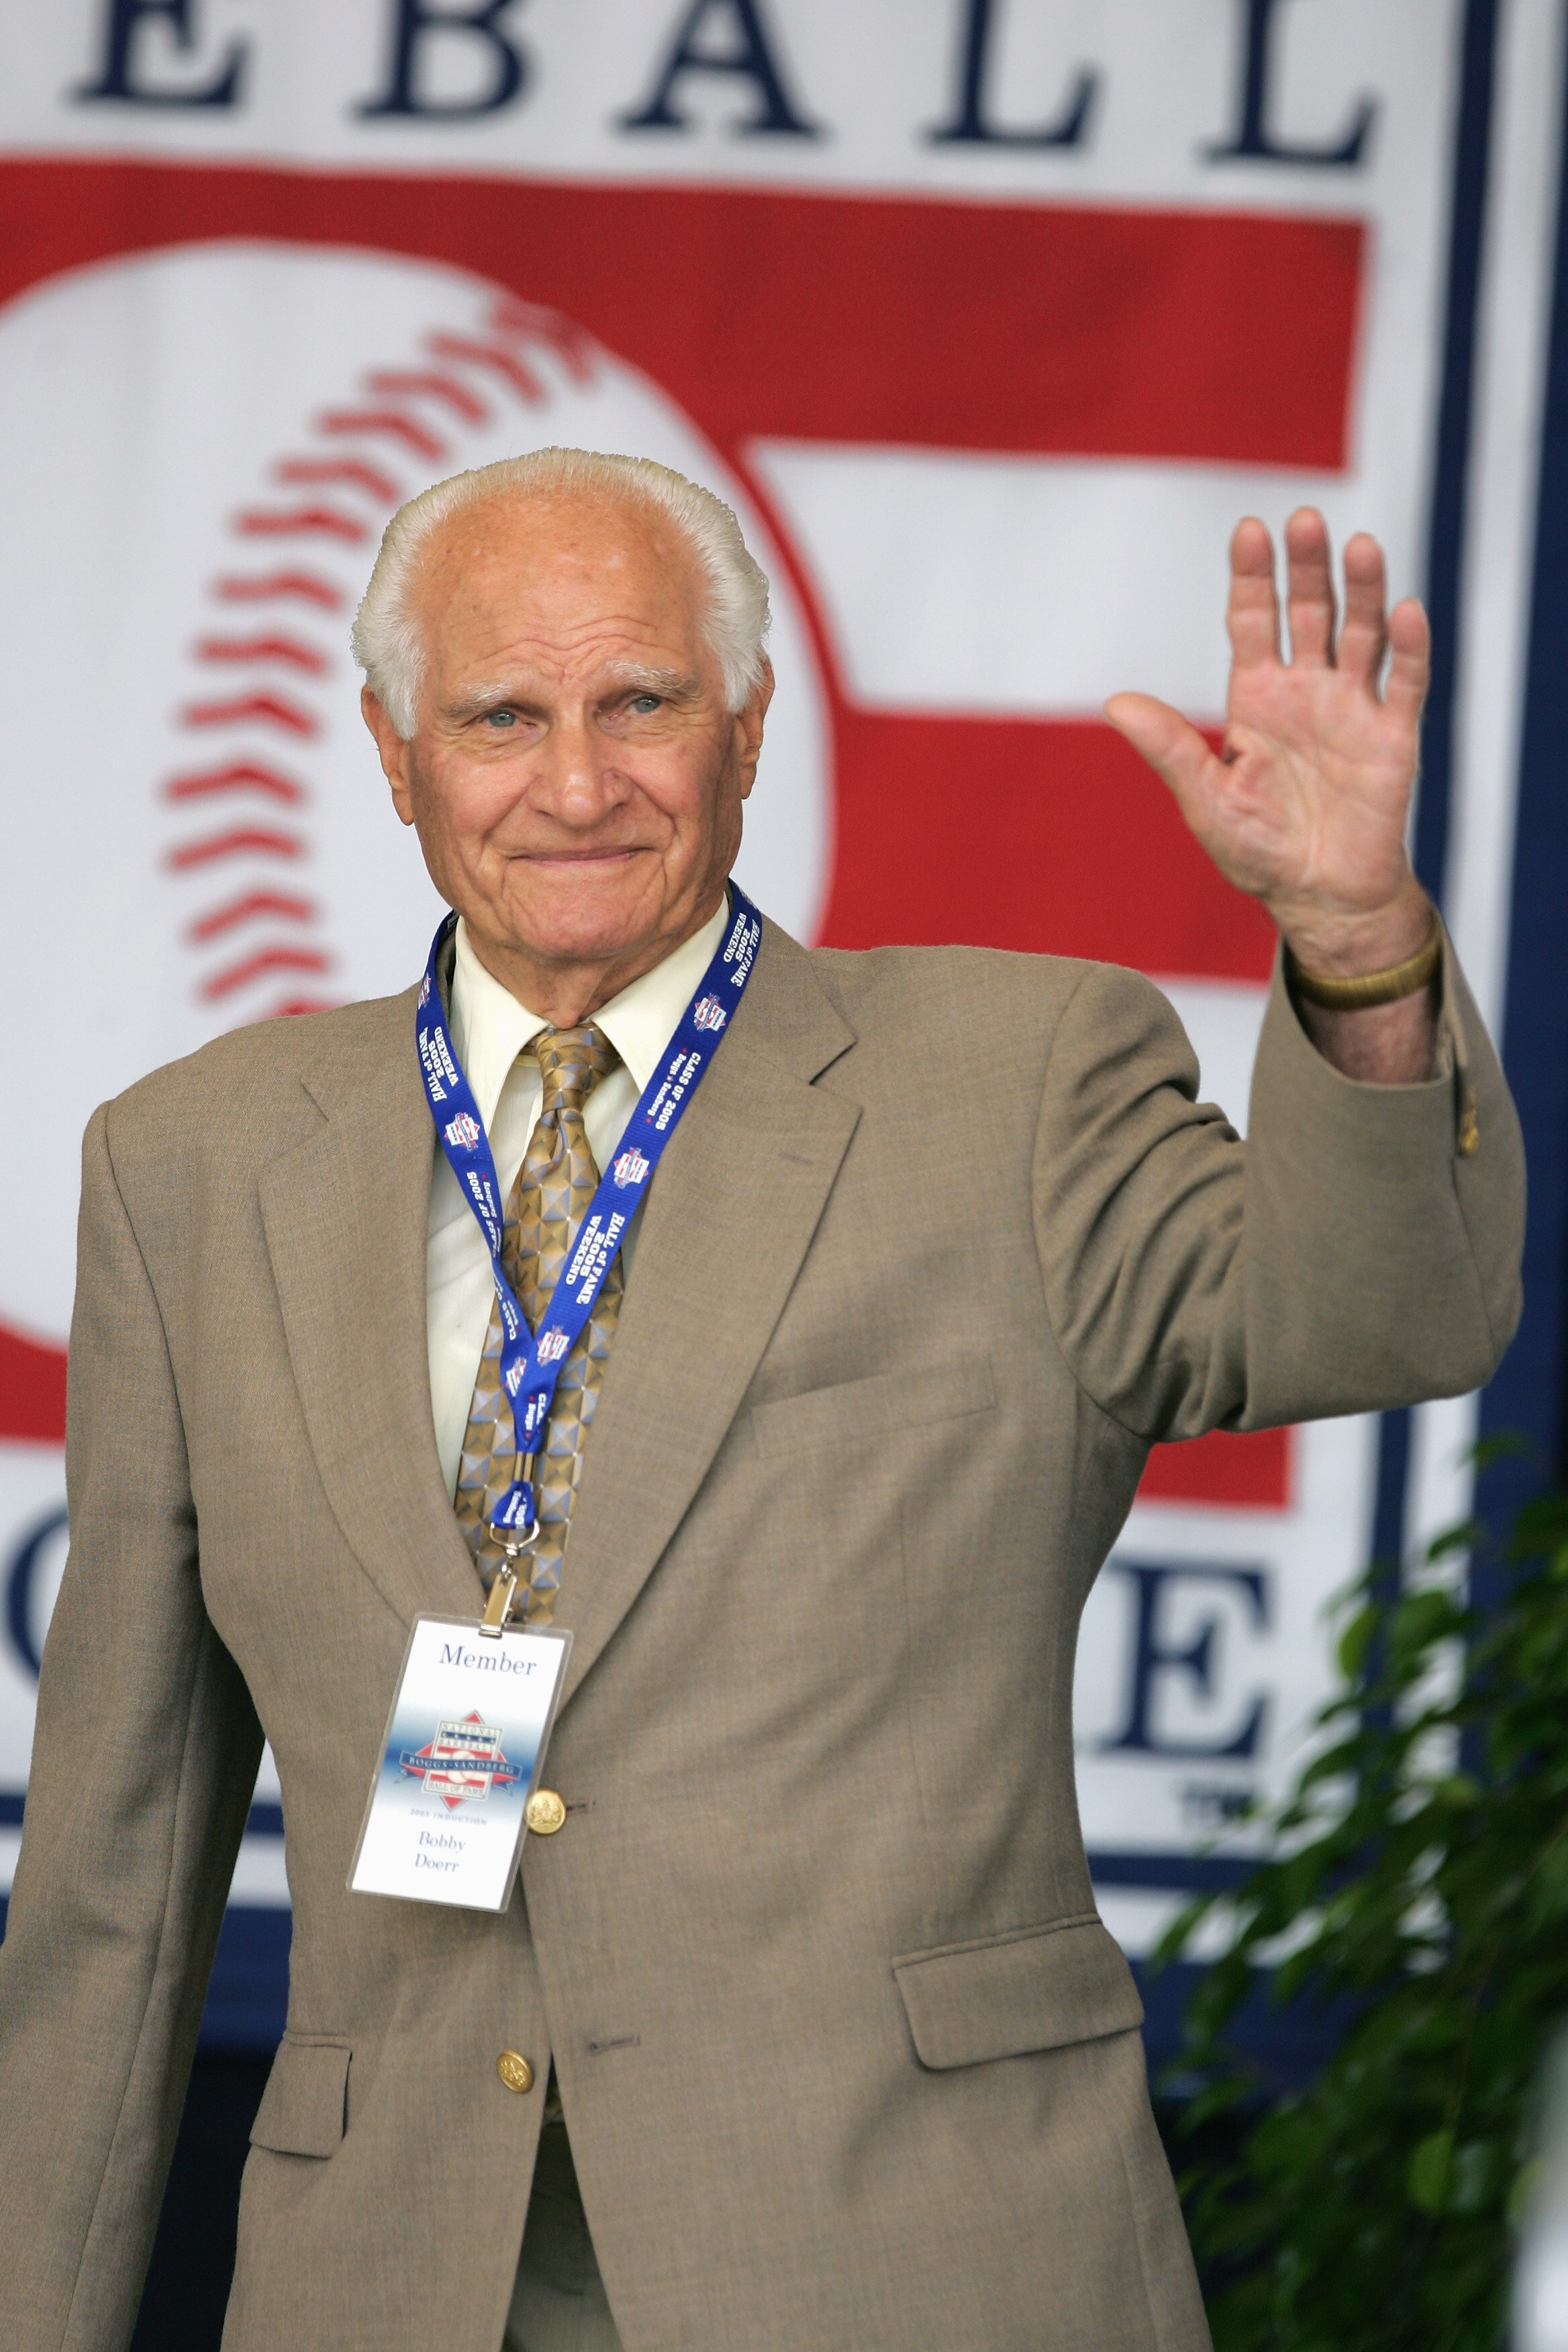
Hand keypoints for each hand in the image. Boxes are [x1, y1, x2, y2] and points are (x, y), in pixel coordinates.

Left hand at [1105, 508, 1431, 978]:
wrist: (1318, 898)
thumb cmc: (1257, 850)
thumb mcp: (1205, 800)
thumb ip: (1170, 749)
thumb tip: (1116, 702)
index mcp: (1256, 698)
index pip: (1253, 622)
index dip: (1252, 578)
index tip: (1251, 530)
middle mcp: (1306, 691)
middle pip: (1310, 613)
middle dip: (1307, 568)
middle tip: (1305, 520)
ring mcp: (1352, 709)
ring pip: (1361, 634)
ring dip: (1364, 591)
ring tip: (1360, 547)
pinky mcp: (1393, 737)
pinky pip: (1404, 684)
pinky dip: (1408, 649)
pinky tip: (1405, 612)